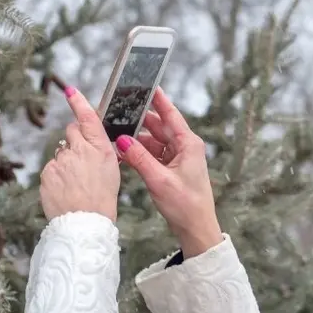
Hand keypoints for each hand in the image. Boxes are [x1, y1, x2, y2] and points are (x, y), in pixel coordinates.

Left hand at [39, 87, 118, 221]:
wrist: (85, 222)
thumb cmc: (102, 199)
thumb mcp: (111, 170)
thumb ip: (100, 152)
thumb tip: (91, 143)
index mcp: (100, 148)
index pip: (87, 118)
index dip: (78, 102)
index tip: (70, 91)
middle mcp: (79, 150)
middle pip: (71, 132)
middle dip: (74, 141)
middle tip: (81, 162)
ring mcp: (61, 161)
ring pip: (61, 154)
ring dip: (66, 163)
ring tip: (75, 184)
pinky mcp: (47, 172)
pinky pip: (51, 169)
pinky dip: (56, 177)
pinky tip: (65, 190)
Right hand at [116, 88, 222, 256]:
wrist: (196, 228)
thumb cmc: (185, 205)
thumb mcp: (158, 179)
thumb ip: (139, 157)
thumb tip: (121, 140)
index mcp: (189, 144)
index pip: (171, 114)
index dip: (158, 99)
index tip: (147, 85)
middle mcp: (185, 147)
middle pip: (159, 126)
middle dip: (140, 121)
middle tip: (120, 112)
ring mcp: (178, 158)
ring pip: (154, 141)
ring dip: (137, 140)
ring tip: (117, 135)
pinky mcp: (171, 169)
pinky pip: (153, 154)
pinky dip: (140, 153)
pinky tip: (125, 153)